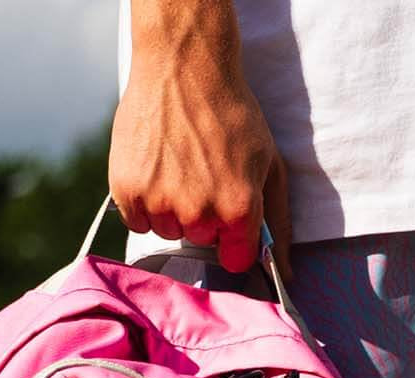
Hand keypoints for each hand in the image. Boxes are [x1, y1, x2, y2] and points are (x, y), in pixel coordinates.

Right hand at [109, 36, 291, 276]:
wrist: (183, 65)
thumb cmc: (231, 114)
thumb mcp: (269, 163)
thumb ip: (279, 223)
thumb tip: (286, 275)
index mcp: (237, 208)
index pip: (235, 260)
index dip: (234, 238)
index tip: (228, 217)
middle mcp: (198, 212)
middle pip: (200, 241)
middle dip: (203, 216)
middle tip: (202, 172)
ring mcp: (160, 202)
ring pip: (167, 231)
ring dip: (171, 208)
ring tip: (177, 165)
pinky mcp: (128, 190)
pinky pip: (137, 221)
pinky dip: (143, 201)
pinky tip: (155, 167)